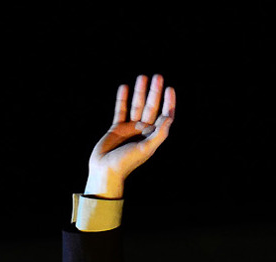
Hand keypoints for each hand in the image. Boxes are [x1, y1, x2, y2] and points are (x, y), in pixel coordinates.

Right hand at [85, 74, 175, 198]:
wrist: (105, 171)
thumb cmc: (126, 163)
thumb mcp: (146, 149)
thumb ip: (160, 134)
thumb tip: (170, 117)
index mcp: (152, 135)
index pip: (164, 115)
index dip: (168, 102)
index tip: (169, 88)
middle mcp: (143, 130)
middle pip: (151, 106)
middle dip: (155, 92)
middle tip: (158, 76)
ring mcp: (129, 128)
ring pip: (136, 106)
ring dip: (140, 92)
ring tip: (141, 77)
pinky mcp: (116, 128)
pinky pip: (120, 110)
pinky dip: (122, 99)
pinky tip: (124, 87)